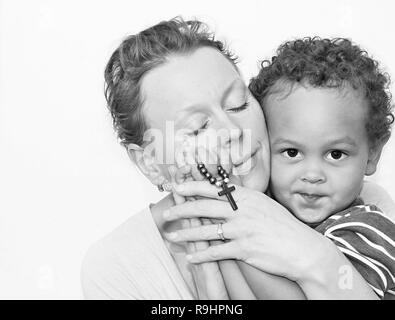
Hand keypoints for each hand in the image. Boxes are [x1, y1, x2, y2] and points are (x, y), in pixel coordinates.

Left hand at [164, 180, 329, 281]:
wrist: (303, 248)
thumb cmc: (284, 226)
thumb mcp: (264, 204)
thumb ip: (243, 199)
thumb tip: (225, 192)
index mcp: (246, 196)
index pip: (212, 188)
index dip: (191, 187)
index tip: (176, 187)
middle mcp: (241, 209)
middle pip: (203, 207)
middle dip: (181, 210)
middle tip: (167, 214)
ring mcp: (242, 228)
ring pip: (206, 230)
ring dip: (186, 234)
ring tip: (172, 236)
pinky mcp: (244, 248)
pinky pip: (216, 251)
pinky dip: (201, 255)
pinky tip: (191, 257)